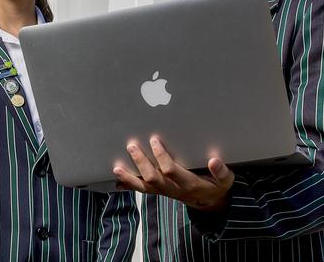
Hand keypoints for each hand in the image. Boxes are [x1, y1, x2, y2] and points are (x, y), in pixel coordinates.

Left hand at [113, 136, 234, 211]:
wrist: (210, 202)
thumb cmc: (216, 186)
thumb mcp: (226, 181)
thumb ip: (221, 172)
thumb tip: (214, 161)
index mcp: (189, 183)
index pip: (170, 170)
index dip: (161, 156)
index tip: (154, 140)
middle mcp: (174, 189)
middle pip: (153, 178)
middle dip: (141, 162)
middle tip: (131, 146)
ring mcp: (165, 192)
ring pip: (144, 187)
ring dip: (129, 177)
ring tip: (116, 168)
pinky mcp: (159, 192)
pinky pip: (142, 191)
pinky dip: (129, 186)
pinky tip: (117, 181)